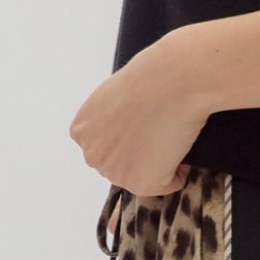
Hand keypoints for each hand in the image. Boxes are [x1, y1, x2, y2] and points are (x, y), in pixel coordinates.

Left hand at [68, 26, 209, 196]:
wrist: (174, 79)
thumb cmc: (151, 75)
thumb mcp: (113, 94)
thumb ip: (110, 119)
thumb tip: (126, 135)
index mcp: (81, 130)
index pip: (105, 144)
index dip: (127, 133)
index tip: (140, 117)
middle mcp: (92, 155)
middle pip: (119, 163)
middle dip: (138, 151)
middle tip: (157, 125)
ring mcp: (115, 172)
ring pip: (142, 176)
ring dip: (158, 162)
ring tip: (168, 132)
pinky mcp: (142, 183)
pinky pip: (167, 184)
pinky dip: (178, 171)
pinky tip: (178, 144)